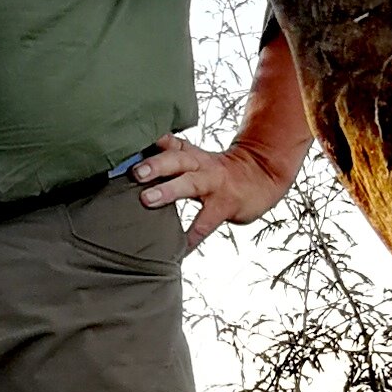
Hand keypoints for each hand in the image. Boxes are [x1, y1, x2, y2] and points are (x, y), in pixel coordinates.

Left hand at [126, 131, 288, 252]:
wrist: (262, 174)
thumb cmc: (219, 171)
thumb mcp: (197, 159)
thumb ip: (170, 161)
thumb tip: (132, 168)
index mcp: (191, 154)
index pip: (170, 143)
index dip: (151, 142)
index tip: (129, 142)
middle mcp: (201, 166)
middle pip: (177, 159)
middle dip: (156, 164)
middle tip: (135, 172)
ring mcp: (214, 185)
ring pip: (190, 184)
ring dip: (168, 190)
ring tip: (147, 200)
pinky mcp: (225, 206)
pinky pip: (205, 223)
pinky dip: (191, 237)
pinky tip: (178, 249)